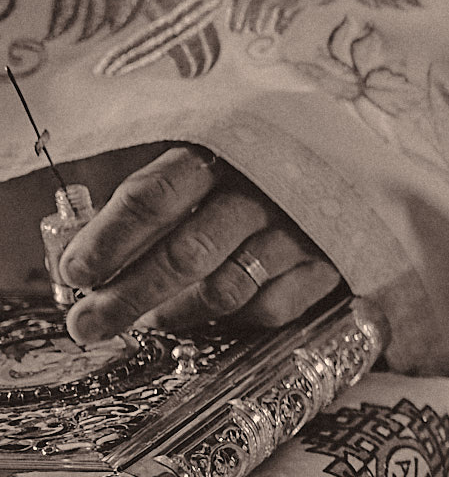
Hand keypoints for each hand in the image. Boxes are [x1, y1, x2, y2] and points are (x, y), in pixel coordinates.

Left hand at [58, 146, 343, 343]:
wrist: (344, 163)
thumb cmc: (250, 168)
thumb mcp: (199, 159)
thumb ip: (144, 198)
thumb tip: (77, 250)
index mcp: (221, 152)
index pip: (154, 197)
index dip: (109, 239)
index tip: (75, 273)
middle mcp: (264, 191)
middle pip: (185, 252)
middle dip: (128, 295)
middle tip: (88, 324)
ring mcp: (300, 230)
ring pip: (226, 288)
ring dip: (177, 312)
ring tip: (150, 320)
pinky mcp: (330, 264)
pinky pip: (271, 309)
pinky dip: (234, 319)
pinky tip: (212, 314)